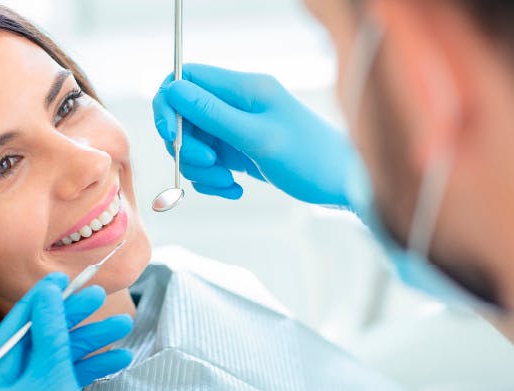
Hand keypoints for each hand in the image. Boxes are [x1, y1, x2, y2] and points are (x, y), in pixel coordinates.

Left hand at [0, 273, 132, 390]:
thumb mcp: (51, 378)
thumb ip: (51, 334)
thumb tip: (47, 293)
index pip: (16, 325)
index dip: (42, 299)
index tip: (65, 279)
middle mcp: (6, 389)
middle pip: (41, 340)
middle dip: (75, 319)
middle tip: (101, 298)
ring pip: (60, 362)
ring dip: (93, 344)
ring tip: (123, 328)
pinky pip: (68, 384)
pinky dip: (92, 371)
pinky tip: (118, 359)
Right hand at [152, 63, 363, 205]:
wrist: (344, 186)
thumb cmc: (311, 159)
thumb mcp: (258, 137)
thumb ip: (213, 114)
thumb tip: (173, 90)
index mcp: (244, 89)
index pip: (186, 79)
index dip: (169, 105)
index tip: (172, 136)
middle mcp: (237, 104)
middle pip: (184, 115)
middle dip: (186, 144)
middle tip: (208, 164)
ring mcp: (238, 129)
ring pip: (194, 143)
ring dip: (200, 169)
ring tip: (226, 182)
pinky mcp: (241, 152)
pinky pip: (209, 164)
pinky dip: (213, 181)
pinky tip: (235, 189)